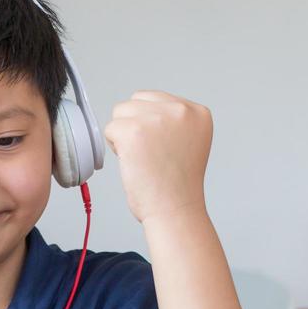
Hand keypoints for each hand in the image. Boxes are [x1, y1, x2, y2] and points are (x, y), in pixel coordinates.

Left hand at [102, 91, 211, 224]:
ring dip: (123, 135)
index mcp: (197, 112)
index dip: (148, 123)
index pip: (154, 99)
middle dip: (135, 126)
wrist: (175, 210)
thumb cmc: (177, 185)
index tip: (159, 147)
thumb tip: (141, 109)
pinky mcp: (133, 131)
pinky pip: (110, 129)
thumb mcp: (189, 141)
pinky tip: (133, 162)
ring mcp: (156, 118)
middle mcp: (180, 110)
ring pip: (120, 113)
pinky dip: (115, 147)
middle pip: (135, 102)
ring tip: (141, 158)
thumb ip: (172, 121)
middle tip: (149, 154)